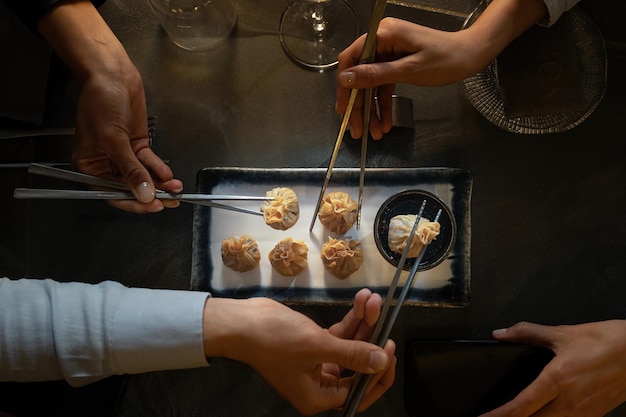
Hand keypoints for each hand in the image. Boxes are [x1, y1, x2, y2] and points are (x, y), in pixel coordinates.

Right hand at [37, 0, 182, 213]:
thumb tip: (144, 193)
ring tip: (174, 188)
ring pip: (142, 175)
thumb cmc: (101, 100)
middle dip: (150, 194)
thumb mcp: (114, 140)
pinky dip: (159, 169)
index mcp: (89, 165)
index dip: (133, 202)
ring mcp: (122, 154)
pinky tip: (169, 175)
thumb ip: (131, 170)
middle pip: (129, 187)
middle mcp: (105, 162)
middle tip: (169, 201)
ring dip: (159, 183)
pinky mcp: (135, 143)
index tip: (152, 206)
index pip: (111, 193)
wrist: (112, 74)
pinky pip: (148, 162)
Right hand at [202, 291, 395, 414]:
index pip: (359, 391)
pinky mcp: (314, 344)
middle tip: (383, 314)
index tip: (389, 346)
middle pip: (358, 365)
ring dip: (362, 322)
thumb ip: (352, 354)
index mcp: (319, 397)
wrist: (241, 322)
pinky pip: (339, 335)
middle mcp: (320, 384)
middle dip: (371, 337)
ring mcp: (317, 363)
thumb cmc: (274, 340)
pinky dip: (350, 319)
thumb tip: (382, 362)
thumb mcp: (317, 347)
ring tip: (371, 298)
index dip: (378, 370)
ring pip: (350, 345)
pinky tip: (360, 300)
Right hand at [335, 17, 478, 139]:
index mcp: (383, 34)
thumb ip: (376, 75)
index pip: (351, 58)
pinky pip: (384, 85)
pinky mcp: (396, 63)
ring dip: (371, 109)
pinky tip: (383, 122)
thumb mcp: (409, 70)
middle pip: (360, 75)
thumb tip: (346, 79)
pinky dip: (383, 104)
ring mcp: (389, 52)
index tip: (343, 108)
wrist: (471, 56)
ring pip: (371, 84)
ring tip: (373, 132)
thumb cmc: (446, 59)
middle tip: (356, 128)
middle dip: (358, 104)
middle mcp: (382, 40)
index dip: (345, 85)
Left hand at [480, 320, 625, 416]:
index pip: (520, 406)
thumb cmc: (607, 341)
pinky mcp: (595, 414)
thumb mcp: (563, 333)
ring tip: (519, 415)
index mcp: (558, 380)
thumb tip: (502, 333)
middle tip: (498, 416)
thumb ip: (528, 333)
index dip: (499, 416)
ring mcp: (584, 412)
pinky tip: (547, 413)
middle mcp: (570, 401)